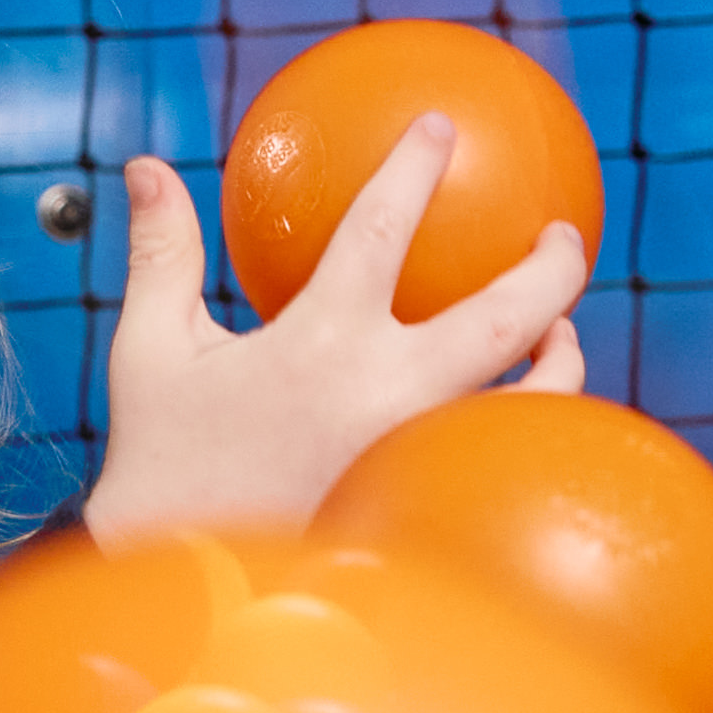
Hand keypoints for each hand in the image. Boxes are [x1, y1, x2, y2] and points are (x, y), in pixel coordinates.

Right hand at [86, 120, 586, 546]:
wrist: (184, 584)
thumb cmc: (162, 462)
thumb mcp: (152, 351)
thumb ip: (164, 253)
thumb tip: (149, 167)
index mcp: (319, 343)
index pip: (382, 230)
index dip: (413, 168)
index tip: (440, 128)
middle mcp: (385, 395)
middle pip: (503, 318)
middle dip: (550, 269)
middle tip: (563, 234)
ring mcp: (417, 456)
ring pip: (528, 399)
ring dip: (559, 356)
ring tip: (559, 329)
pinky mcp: (426, 503)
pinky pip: (500, 456)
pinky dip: (525, 425)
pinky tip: (518, 412)